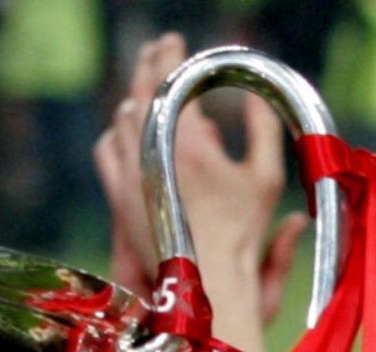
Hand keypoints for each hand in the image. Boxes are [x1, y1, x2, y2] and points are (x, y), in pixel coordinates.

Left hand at [92, 33, 307, 351]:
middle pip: (139, 94)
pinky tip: (127, 124)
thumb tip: (255, 94)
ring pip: (120, 119)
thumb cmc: (244, 237)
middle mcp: (151, 156)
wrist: (209, 287)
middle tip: (158, 49)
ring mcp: (130, 177)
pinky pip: (107, 149)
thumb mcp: (268, 179)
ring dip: (133, 94)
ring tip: (145, 82)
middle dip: (148, 66)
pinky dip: (117, 129)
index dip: (170, 55)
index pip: (169, 83)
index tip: (174, 40)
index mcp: (188, 146)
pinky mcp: (119, 198)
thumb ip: (262, 129)